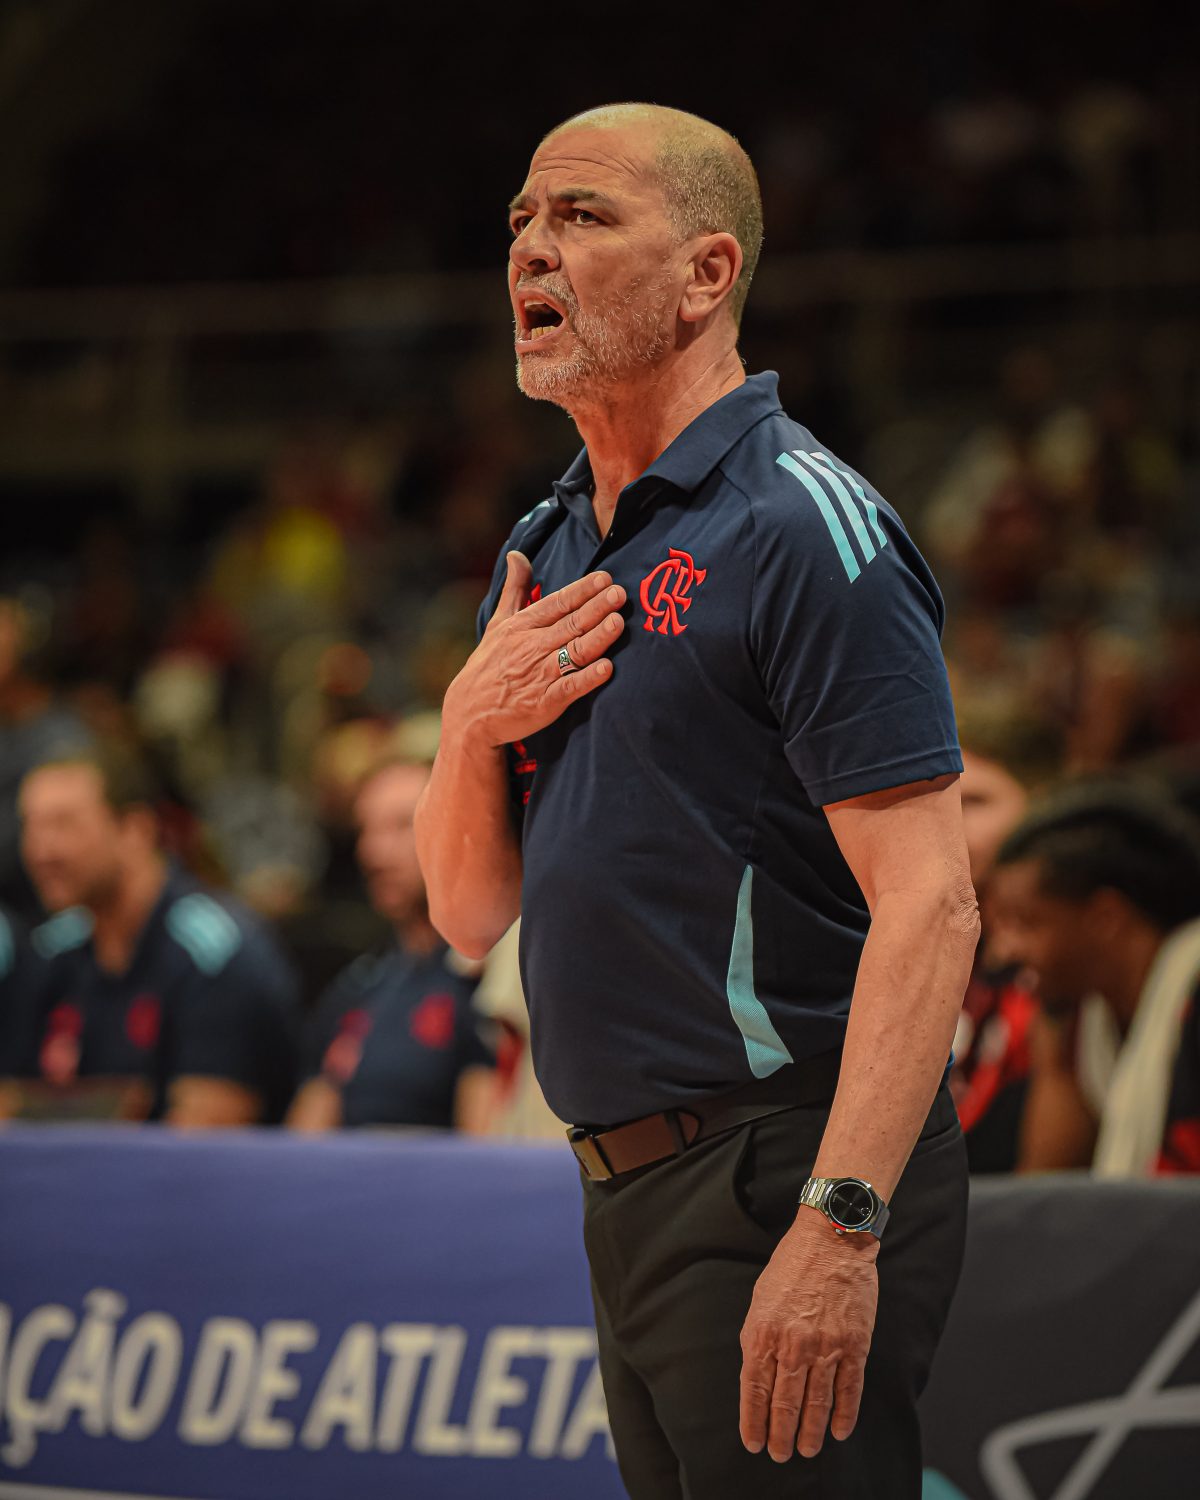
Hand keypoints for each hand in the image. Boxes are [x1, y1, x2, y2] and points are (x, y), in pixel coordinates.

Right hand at [445, 551, 625, 748]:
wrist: (470, 714)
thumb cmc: (489, 665)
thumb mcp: (498, 623)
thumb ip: (515, 589)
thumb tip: (517, 554)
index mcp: (522, 626)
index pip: (557, 603)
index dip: (581, 591)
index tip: (605, 579)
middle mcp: (531, 647)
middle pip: (570, 624)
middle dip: (596, 608)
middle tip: (619, 593)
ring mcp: (539, 676)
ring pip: (574, 652)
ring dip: (597, 637)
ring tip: (618, 622)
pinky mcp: (544, 703)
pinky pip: (569, 688)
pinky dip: (587, 678)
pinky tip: (607, 668)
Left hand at [739, 1209, 878, 1462]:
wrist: (831, 1238)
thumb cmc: (792, 1265)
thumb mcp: (760, 1299)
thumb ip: (759, 1338)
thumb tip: (759, 1376)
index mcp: (763, 1332)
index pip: (754, 1390)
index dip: (753, 1421)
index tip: (754, 1443)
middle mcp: (793, 1345)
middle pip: (785, 1404)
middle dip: (780, 1435)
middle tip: (780, 1454)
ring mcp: (826, 1347)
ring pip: (816, 1403)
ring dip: (810, 1432)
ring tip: (806, 1450)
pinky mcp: (855, 1345)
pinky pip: (849, 1390)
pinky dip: (844, 1415)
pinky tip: (838, 1431)